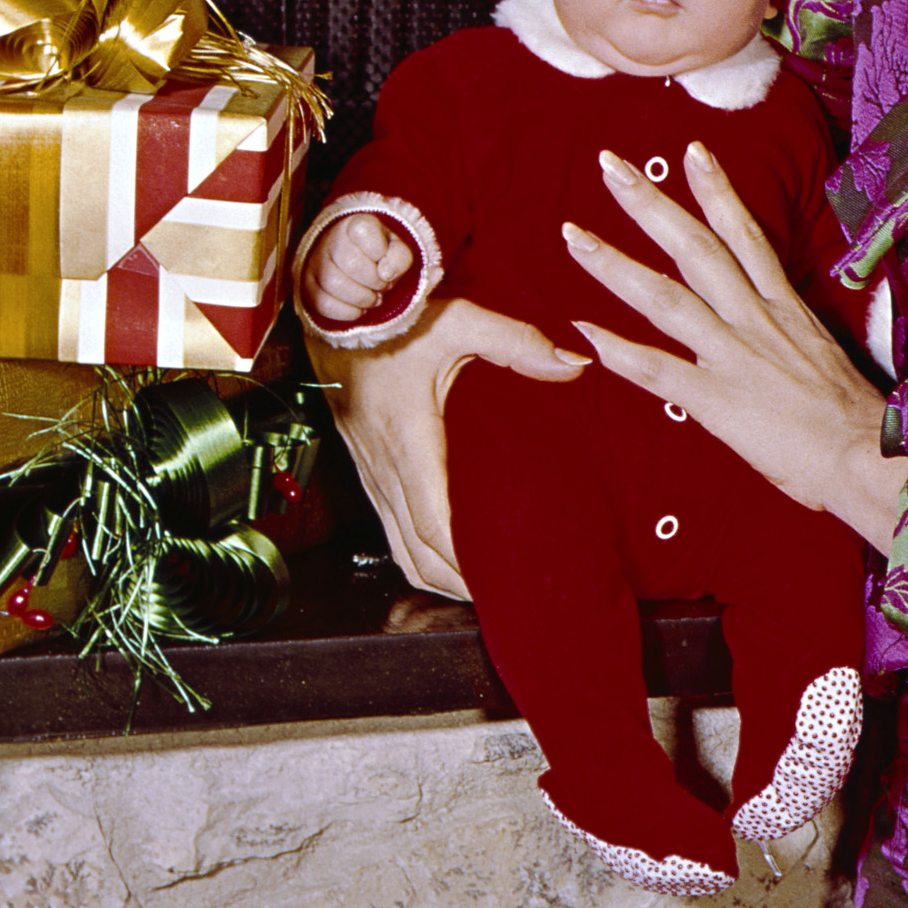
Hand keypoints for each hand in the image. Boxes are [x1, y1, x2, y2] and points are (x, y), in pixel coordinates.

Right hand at [300, 210, 416, 326]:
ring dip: (362, 298)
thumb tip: (386, 273)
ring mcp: (315, 262)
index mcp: (356, 225)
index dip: (381, 252)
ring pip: (334, 285)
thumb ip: (400, 257)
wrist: (356, 262)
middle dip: (374, 281)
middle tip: (382, 285)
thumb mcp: (396, 250)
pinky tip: (359, 307)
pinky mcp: (307, 285)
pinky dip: (348, 312)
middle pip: (351, 263)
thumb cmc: (379, 256)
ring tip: (373, 297)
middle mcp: (331, 239)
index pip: (365, 231)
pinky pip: (322, 303)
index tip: (384, 259)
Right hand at [315, 295, 582, 597]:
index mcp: (407, 437)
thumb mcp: (458, 321)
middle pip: (415, 550)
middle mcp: (383, 463)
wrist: (333, 311)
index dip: (460, 561)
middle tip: (502, 597)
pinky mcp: (368, 466)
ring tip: (480, 586)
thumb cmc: (392, 318)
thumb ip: (518, 341)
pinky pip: (389, 525)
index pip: (431, 520)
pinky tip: (446, 552)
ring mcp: (371, 469)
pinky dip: (417, 550)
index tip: (494, 582)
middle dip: (455, 583)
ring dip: (435, 573)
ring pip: (398, 545)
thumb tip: (575, 362)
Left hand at [566, 143, 907, 547]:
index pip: (745, 235)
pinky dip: (619, 350)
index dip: (716, 190)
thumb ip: (788, 333)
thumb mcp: (822, 355)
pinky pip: (658, 370)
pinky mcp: (717, 400)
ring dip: (614, 265)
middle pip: (694, 249)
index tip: (691, 149)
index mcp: (784, 307)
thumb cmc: (853, 417)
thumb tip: (766, 327)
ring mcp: (734, 356)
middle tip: (609, 163)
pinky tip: (584, 332)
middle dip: (648, 204)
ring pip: (664, 298)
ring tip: (574, 237)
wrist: (869, 456)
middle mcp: (755, 320)